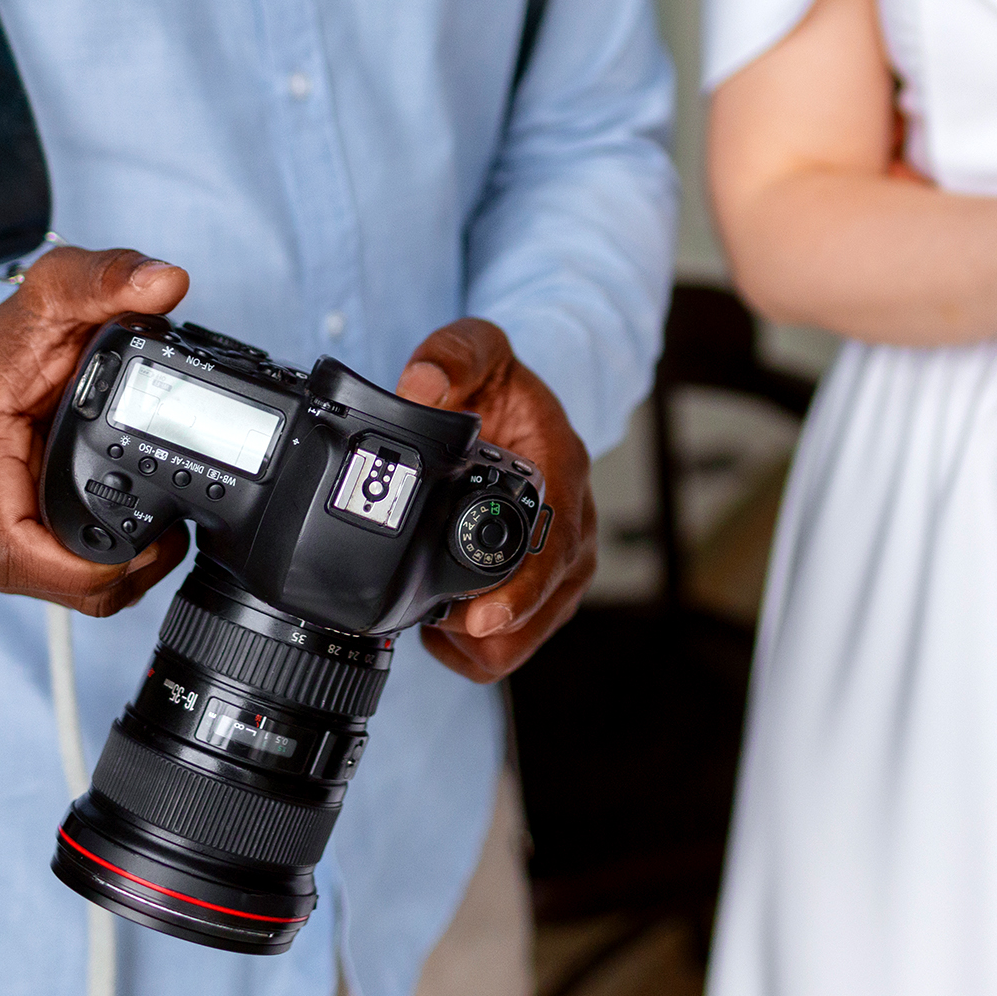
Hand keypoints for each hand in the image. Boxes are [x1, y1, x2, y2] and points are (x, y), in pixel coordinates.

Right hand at [0, 247, 192, 614]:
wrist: (9, 337)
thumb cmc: (22, 324)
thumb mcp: (61, 284)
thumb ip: (109, 275)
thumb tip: (163, 280)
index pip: (1, 540)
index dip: (63, 569)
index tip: (126, 557)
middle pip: (14, 572)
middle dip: (89, 583)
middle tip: (159, 554)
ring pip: (26, 577)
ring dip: (91, 583)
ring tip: (156, 553)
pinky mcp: (12, 514)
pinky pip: (38, 564)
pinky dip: (88, 570)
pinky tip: (137, 550)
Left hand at [396, 318, 593, 681]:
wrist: (515, 403)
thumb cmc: (500, 384)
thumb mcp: (477, 348)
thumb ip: (450, 356)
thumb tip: (421, 387)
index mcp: (563, 470)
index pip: (554, 545)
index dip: (521, 590)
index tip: (481, 618)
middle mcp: (574, 523)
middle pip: (546, 605)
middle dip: (491, 630)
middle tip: (431, 626)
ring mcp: (563, 561)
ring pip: (531, 633)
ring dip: (482, 644)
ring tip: (430, 626)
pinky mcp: (544, 585)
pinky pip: (518, 639)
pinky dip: (478, 647)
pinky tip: (441, 628)